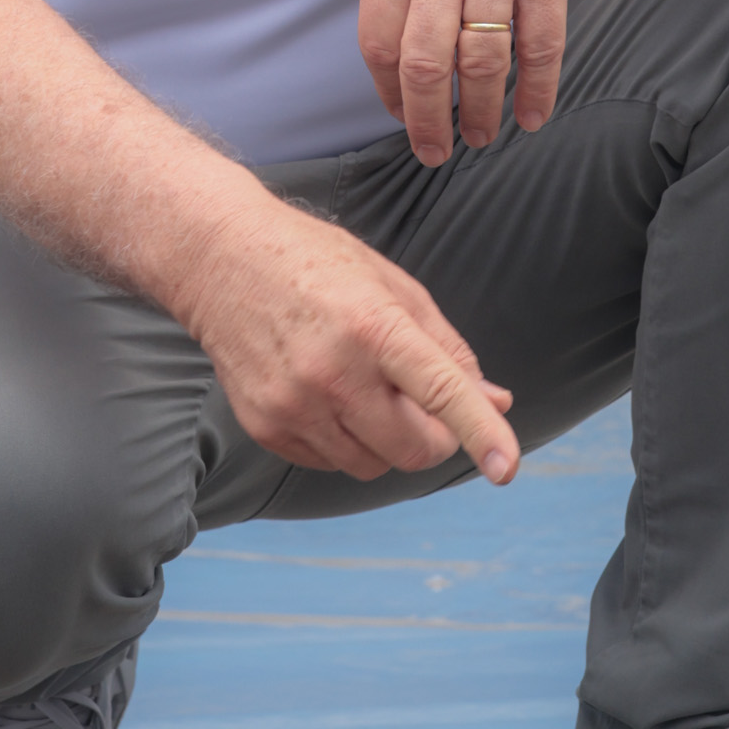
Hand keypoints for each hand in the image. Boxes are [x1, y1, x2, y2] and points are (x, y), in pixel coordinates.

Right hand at [174, 190, 518, 484]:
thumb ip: (448, 349)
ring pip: (373, 465)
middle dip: (433, 438)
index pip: (439, 389)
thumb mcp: (393, 287)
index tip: (507, 468)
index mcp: (373, 324)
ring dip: (387, 441)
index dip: (480, 431)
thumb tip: (497, 402)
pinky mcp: (266, 427)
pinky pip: (330, 463)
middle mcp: (332, 371)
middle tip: (422, 404)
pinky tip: (325, 393)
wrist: (221, 260)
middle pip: (413, 449)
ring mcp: (294, 405)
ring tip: (363, 386)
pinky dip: (345, 441)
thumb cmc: (318, 265)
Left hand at [359, 0, 602, 167]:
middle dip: (428, 122)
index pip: (378, 43)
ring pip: (483, 64)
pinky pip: (540, 48)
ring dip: (480, 113)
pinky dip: (537, 92)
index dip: (388, 92)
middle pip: (425, 64)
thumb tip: (393, 60)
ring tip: (480, 137)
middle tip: (436, 151)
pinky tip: (532, 116)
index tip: (400, 116)